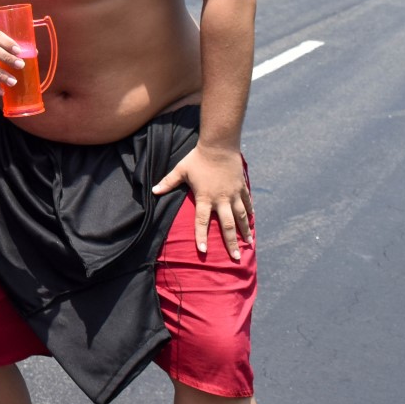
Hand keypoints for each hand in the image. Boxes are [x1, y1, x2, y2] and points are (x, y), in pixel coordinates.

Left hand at [152, 144, 251, 260]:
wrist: (219, 145)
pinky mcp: (241, 187)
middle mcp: (221, 199)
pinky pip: (246, 203)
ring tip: (248, 245)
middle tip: (235, 258)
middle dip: (231, 243)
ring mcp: (233, 194)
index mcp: (204, 197)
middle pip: (227, 225)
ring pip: (240, 217)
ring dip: (244, 231)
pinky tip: (251, 222)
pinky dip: (249, 213)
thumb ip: (168, 183)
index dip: (201, 237)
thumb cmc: (197, 158)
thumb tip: (153, 191)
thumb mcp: (181, 170)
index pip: (201, 222)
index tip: (203, 251)